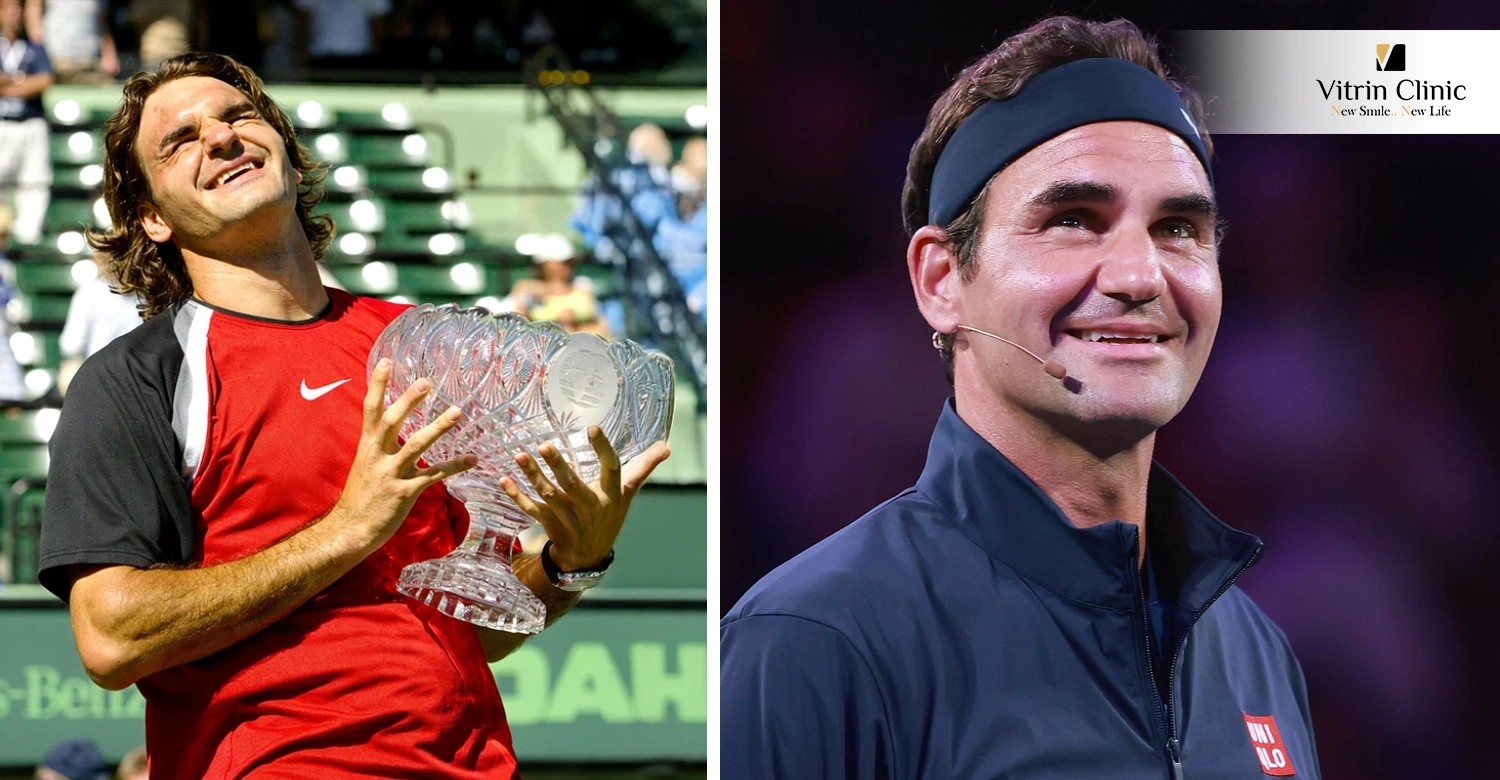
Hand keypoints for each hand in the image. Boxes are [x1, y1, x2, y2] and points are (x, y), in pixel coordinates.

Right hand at [333, 358, 477, 546]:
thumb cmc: (360, 496)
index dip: (378, 384)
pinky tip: (473, 459)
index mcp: (367, 445)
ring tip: (457, 412)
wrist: (351, 529)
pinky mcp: (405, 492)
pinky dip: (455, 467)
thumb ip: (378, 443)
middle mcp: (377, 455)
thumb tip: (391, 426)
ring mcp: (391, 473)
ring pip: (416, 445)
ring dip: (438, 427)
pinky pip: (434, 476)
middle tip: (426, 382)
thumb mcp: (364, 464)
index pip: (370, 408)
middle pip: (392, 421)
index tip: (387, 360)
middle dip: (408, 401)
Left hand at [501, 427, 670, 571]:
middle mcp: (592, 507)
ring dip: (533, 477)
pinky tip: (505, 480)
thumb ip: (644, 468)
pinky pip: (532, 510)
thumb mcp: (628, 493)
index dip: (602, 449)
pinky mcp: (551, 526)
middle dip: (559, 466)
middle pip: (574, 485)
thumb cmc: (610, 515)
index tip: (592, 428)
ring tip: (520, 456)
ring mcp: (570, 519)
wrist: (589, 557)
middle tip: (545, 445)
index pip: (611, 468)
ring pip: (550, 496)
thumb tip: (666, 447)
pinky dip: (517, 496)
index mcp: (612, 494)